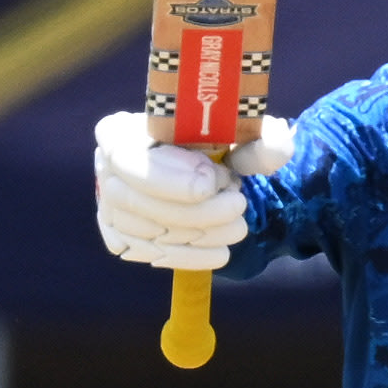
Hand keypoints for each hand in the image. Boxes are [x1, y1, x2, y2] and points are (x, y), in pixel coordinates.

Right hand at [92, 109, 290, 267]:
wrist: (208, 179)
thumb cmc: (216, 147)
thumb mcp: (238, 137)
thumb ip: (259, 140)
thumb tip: (280, 143)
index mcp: (121, 131)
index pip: (124, 154)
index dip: (165, 174)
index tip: (211, 180)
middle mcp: (106, 170)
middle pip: (136, 199)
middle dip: (193, 210)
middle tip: (238, 203)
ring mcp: (110, 209)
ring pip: (146, 231)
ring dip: (200, 232)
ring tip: (237, 222)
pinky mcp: (122, 239)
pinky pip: (151, 255)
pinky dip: (191, 257)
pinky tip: (221, 250)